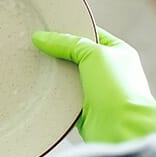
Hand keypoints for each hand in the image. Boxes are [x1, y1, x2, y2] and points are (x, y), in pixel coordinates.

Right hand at [33, 27, 155, 143]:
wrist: (122, 128)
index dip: (70, 30)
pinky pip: (64, 97)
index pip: (90, 34)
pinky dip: (53, 94)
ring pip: (68, 77)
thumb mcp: (93, 54)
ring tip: (32, 65)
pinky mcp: (84, 110)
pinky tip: (38, 88)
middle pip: (76, 56)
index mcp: (118, 52)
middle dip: (57, 53)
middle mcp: (109, 71)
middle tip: (33, 46)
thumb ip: (68, 43)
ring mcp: (97, 91)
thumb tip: (40, 37)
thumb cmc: (117, 88)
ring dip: (54, 75)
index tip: (47, 28)